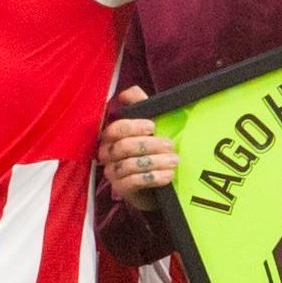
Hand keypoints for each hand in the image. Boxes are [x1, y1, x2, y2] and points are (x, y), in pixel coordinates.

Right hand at [98, 86, 176, 211]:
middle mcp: (107, 154)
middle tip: (170, 145)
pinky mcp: (120, 189)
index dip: (132, 126)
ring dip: (155, 161)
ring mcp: (112, 172)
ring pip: (129, 164)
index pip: (115, 129)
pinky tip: (168, 175)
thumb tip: (126, 93)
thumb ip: (138, 107)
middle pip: (123, 147)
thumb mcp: (146, 127)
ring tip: (174, 161)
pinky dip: (153, 177)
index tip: (152, 126)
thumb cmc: (149, 151)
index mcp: (111, 137)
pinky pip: (134, 181)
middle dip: (149, 145)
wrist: (153, 184)